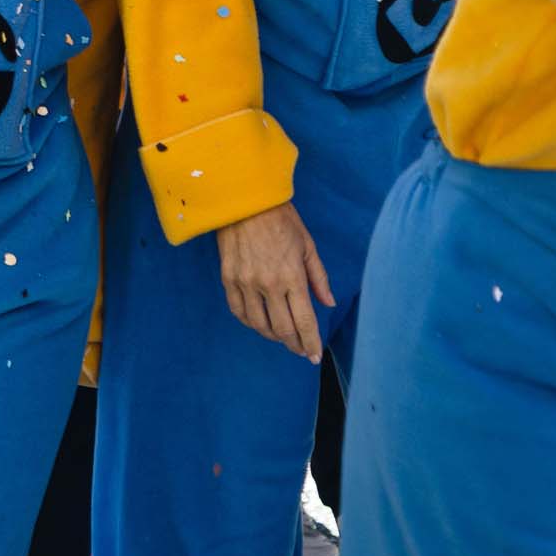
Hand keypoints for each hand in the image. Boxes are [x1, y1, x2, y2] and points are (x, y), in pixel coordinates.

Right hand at [214, 202, 334, 361]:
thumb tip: (328, 303)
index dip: (311, 342)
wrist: (243, 200)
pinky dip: (249, 322)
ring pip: (258, 324)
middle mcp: (268, 284)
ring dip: (272, 336)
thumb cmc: (281, 219)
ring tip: (281, 338)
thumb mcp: (307, 246)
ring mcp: (245, 282)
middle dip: (294, 344)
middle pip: (282, 328)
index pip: (304, 321)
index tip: (314, 355)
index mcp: (292, 277)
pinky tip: (258, 323)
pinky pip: (238, 310)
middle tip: (301, 350)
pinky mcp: (228, 278)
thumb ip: (319, 278)